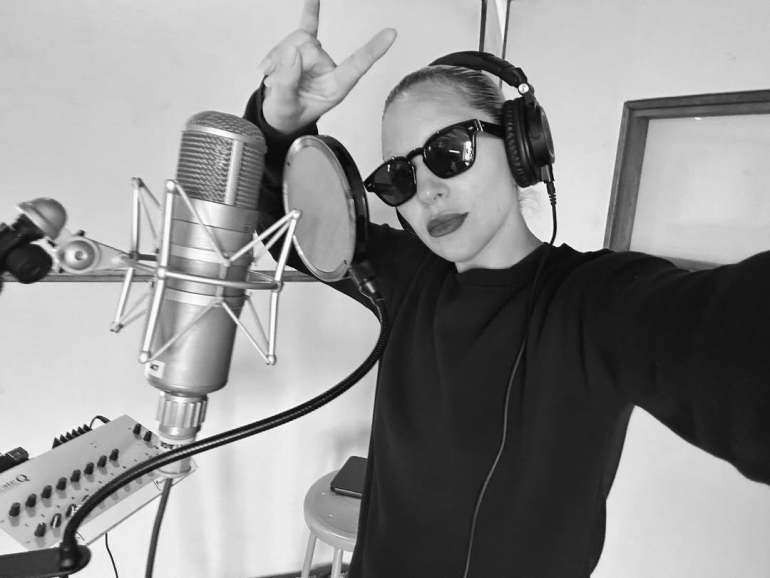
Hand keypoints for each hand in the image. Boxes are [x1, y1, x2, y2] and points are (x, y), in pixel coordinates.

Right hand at [256, 0, 396, 133]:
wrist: (276, 113)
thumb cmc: (285, 115)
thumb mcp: (283, 107)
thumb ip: (287, 84)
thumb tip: (291, 53)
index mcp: (335, 88)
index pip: (356, 66)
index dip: (373, 50)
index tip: (391, 34)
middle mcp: (329, 69)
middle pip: (311, 48)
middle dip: (286, 63)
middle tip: (279, 84)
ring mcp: (318, 57)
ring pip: (300, 38)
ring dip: (279, 55)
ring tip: (275, 76)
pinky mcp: (306, 47)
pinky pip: (309, 24)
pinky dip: (310, 12)